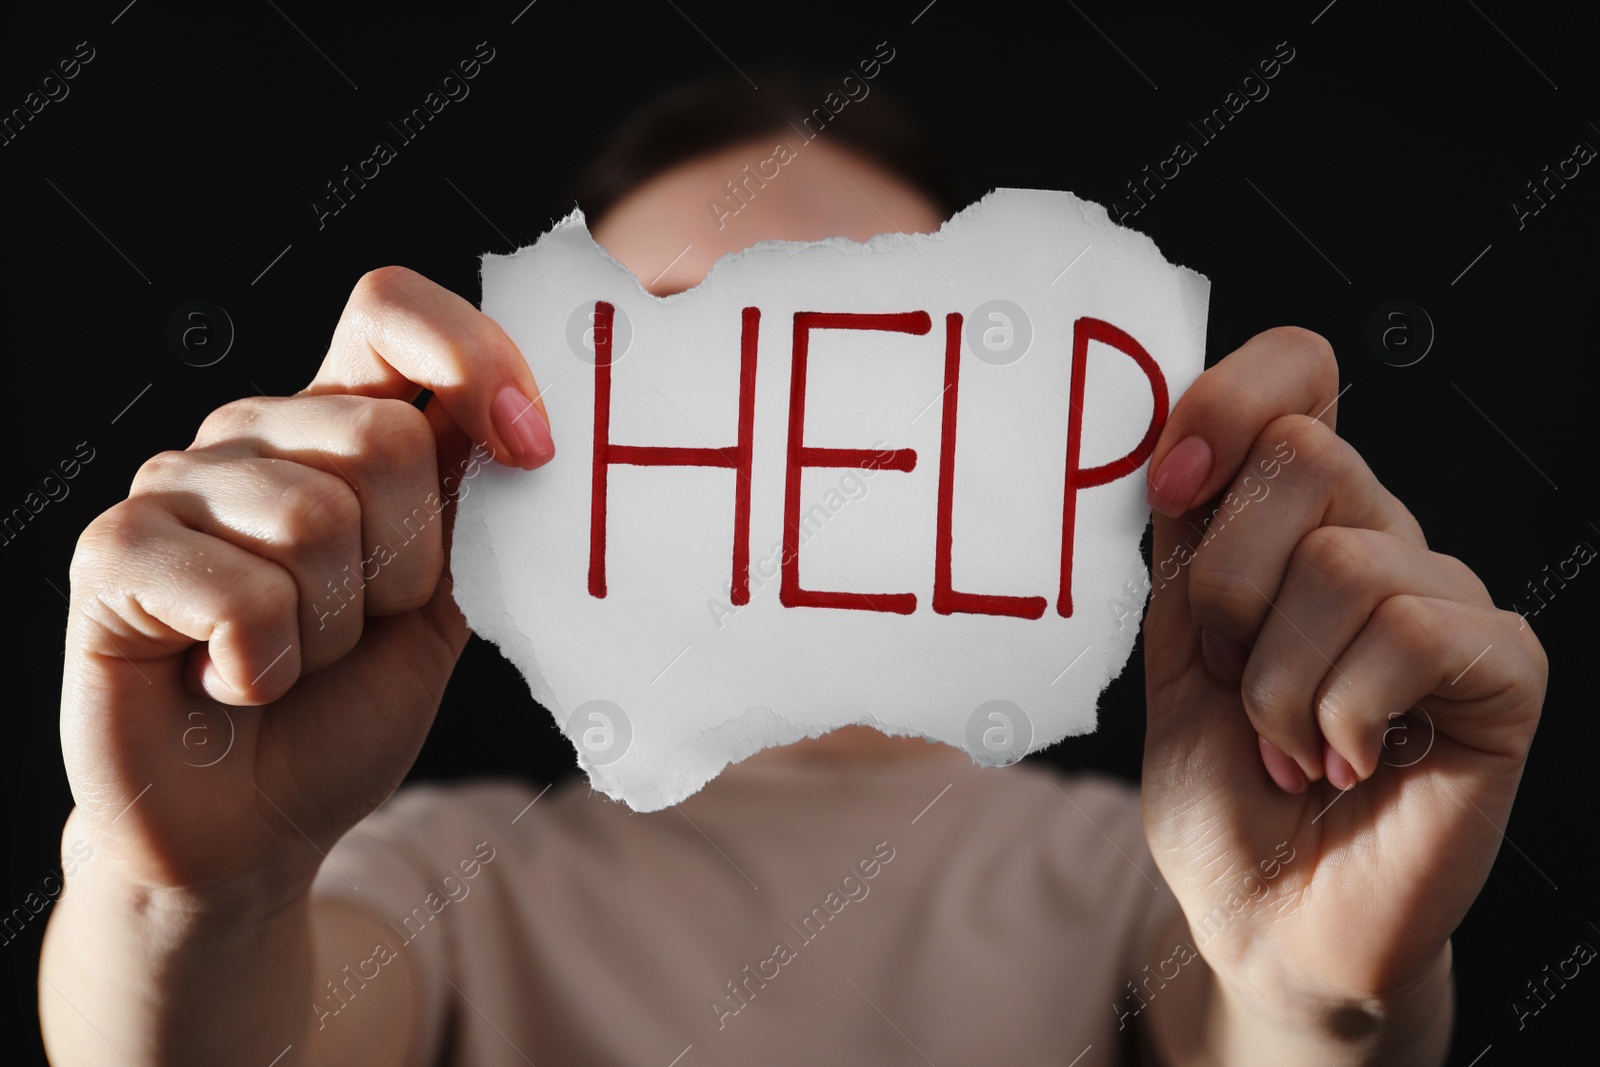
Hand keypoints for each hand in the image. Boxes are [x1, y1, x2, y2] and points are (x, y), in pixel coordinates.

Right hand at [59, 266, 551, 901]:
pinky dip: (265, 668)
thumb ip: (475, 509)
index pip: (392, 311)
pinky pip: (241, 593)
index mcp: (335, 425)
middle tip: (360, 625)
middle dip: (405, 566)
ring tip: (293, 659)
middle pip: (380, 436)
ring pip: (314, 520)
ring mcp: (172, 487)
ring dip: (333, 630)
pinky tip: (233, 683)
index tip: (531, 449)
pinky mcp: (112, 556)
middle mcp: (251, 435)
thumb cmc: (347, 705)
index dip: (473, 358)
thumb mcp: (445, 602)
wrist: (256, 823)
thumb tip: (528, 429)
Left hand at [1138, 329, 1546, 1025]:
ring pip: (1346, 562)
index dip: (1228, 400)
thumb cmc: (1219, 788)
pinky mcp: (1500, 669)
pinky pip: (1412, 629)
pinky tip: (1348, 760)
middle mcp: (1377, 537)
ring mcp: (1444, 598)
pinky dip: (1345, 712)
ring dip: (1278, 683)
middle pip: (1304, 459)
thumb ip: (1185, 545)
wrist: (1265, 913)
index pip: (1298, 371)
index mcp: (1293, 518)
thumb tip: (1179, 440)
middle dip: (1229, 592)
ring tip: (1287, 744)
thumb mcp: (1171, 649)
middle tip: (1234, 680)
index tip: (1173, 486)